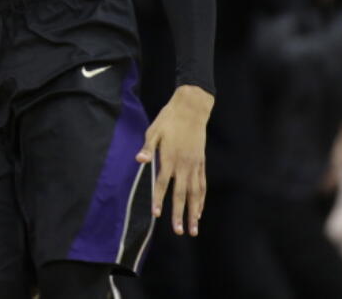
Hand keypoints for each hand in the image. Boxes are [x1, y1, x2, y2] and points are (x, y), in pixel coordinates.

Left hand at [137, 84, 212, 235]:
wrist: (191, 110)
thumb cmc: (168, 120)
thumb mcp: (153, 130)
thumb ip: (147, 147)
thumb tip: (139, 160)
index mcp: (170, 158)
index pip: (163, 183)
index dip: (159, 199)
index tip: (157, 214)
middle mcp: (184, 165)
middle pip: (181, 194)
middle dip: (179, 214)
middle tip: (178, 232)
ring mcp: (194, 165)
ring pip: (195, 193)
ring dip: (193, 212)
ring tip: (193, 229)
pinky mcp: (201, 163)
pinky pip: (202, 185)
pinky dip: (201, 199)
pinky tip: (199, 211)